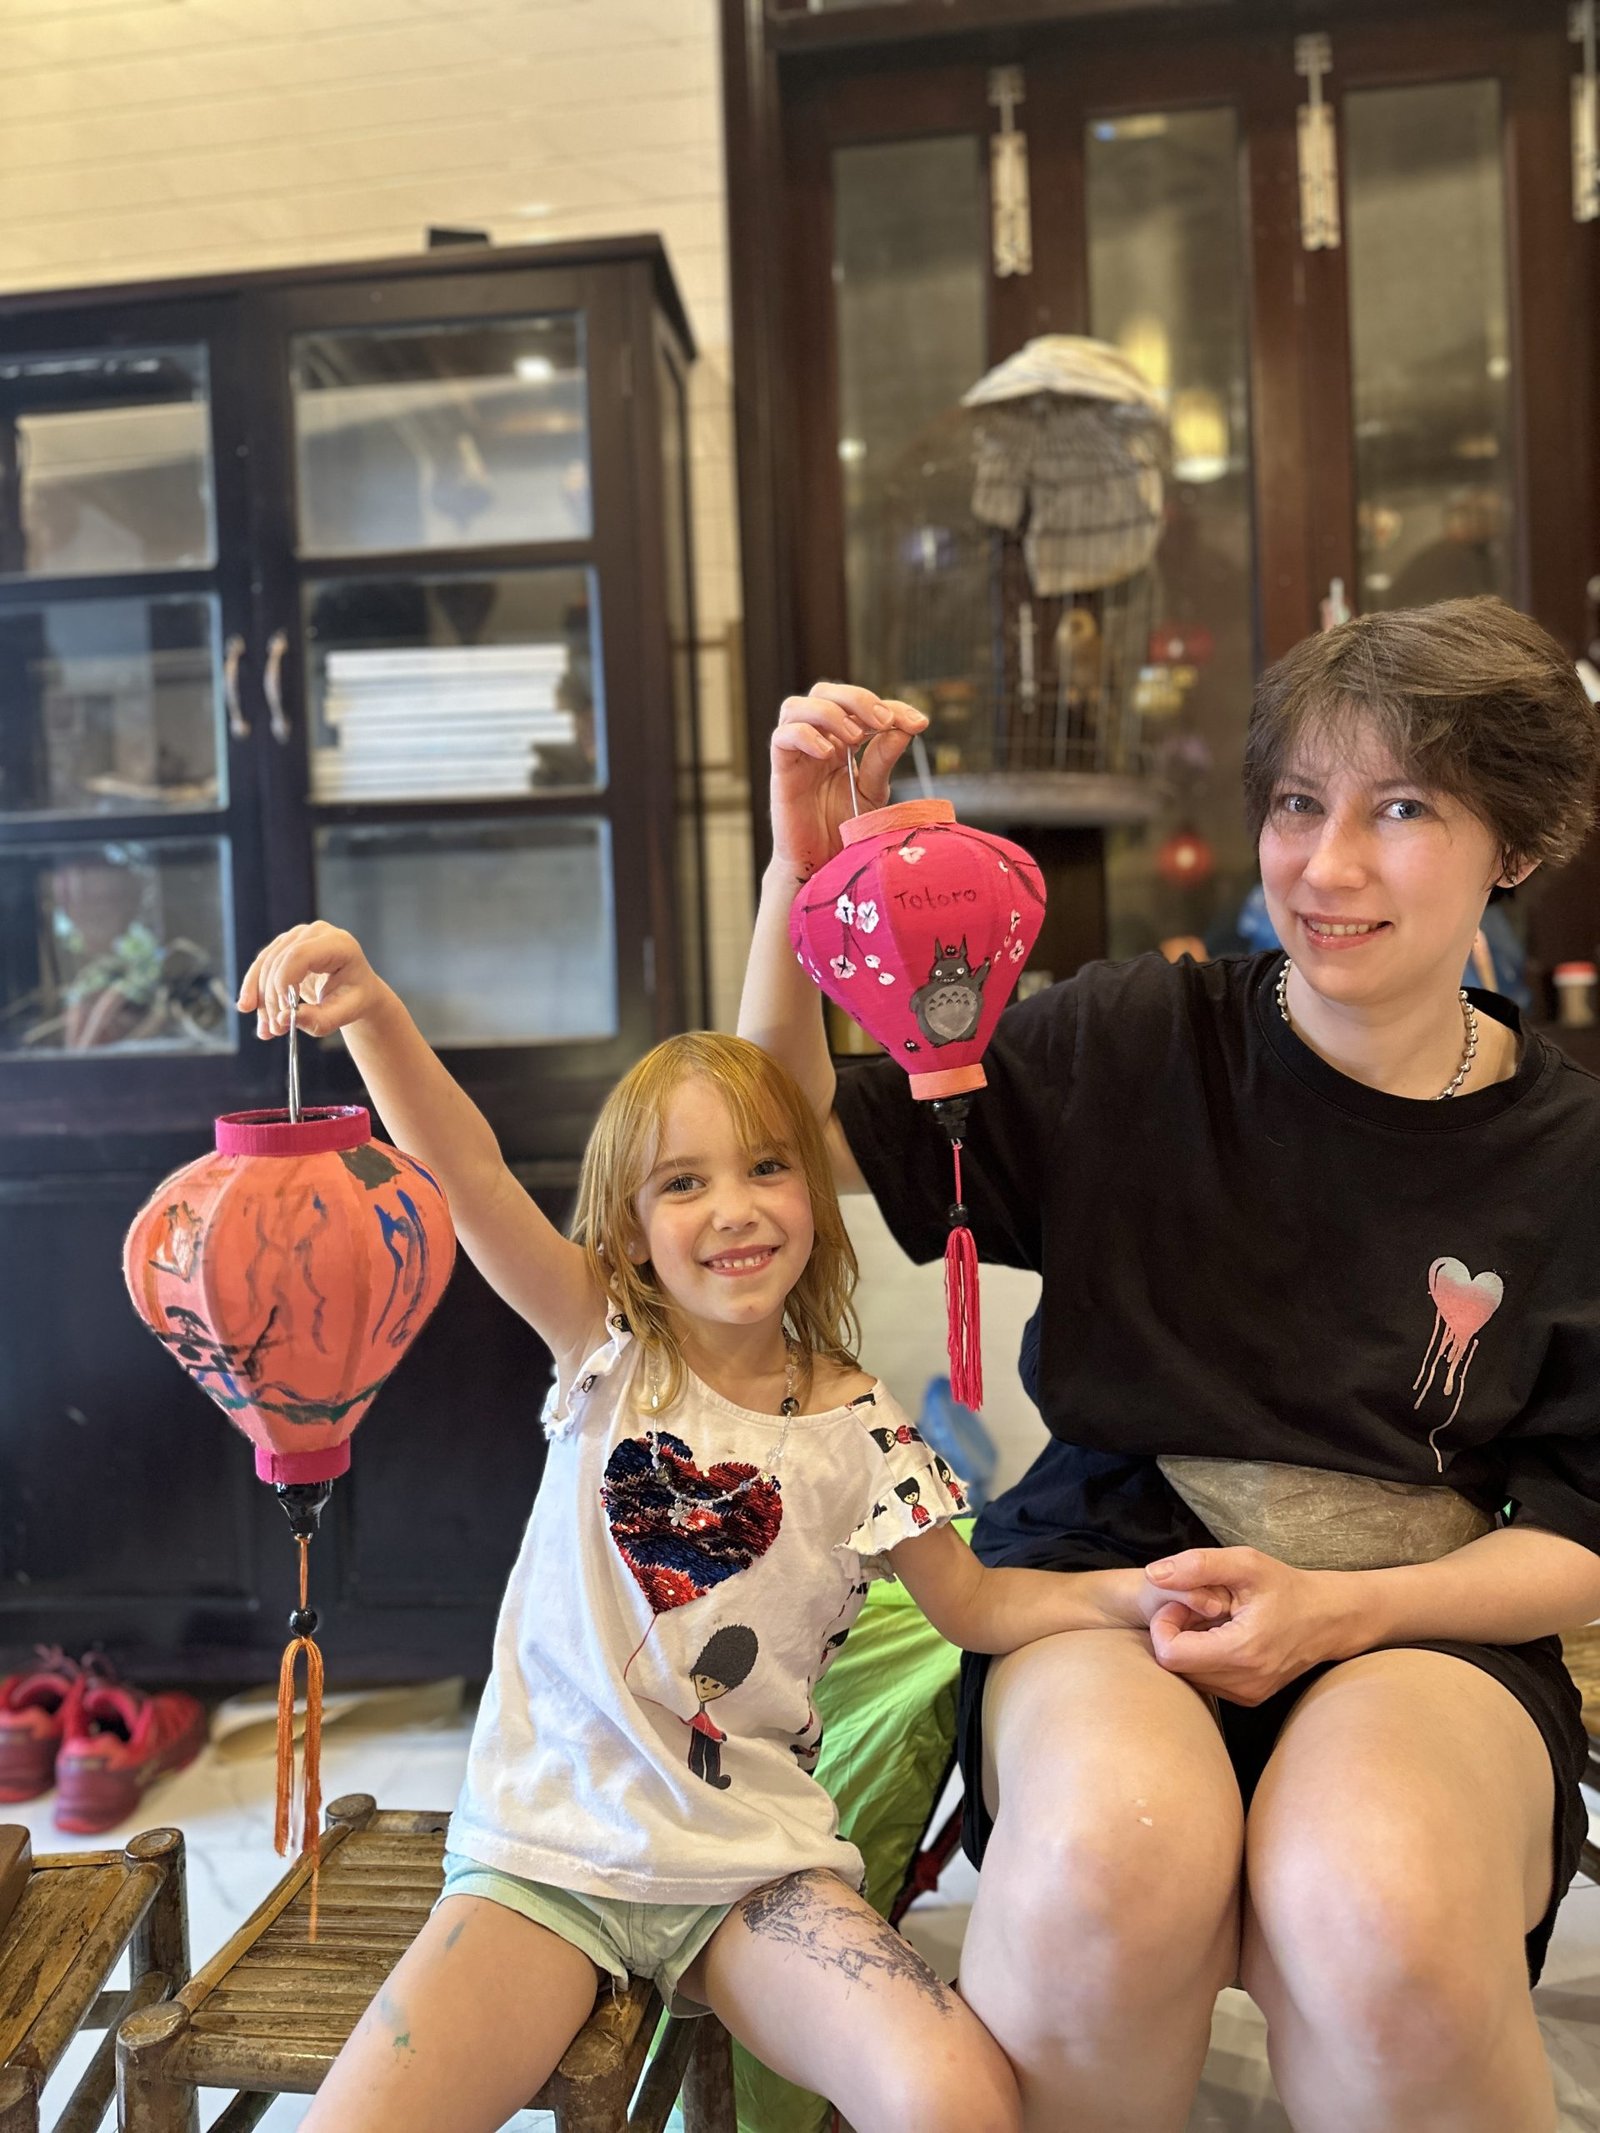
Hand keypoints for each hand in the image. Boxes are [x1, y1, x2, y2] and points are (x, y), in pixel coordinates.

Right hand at [237, 923, 387, 1040]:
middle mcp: (316, 933)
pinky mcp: (284, 944)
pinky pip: (261, 965)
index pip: (300, 955)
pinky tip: (251, 1010)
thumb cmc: (354, 998)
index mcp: (338, 944)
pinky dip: (255, 990)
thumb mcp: (344, 1013)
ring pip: (265, 964)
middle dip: (272, 998)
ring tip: (266, 1029)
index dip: (284, 981)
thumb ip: (318, 1019)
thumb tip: (283, 1019)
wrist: (355, 989)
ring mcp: (298, 935)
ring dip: (260, 998)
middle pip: (279, 961)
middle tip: (275, 1029)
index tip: (283, 1011)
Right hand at [771, 682, 927, 879]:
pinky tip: (829, 755)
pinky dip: (805, 736)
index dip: (891, 705)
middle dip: (857, 698)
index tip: (918, 722)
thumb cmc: (843, 831)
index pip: (861, 705)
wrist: (823, 866)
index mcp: (841, 741)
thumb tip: (908, 726)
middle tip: (883, 722)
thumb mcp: (873, 791)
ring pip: (796, 706)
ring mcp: (797, 755)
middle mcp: (817, 741)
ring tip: (855, 738)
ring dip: (829, 712)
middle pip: (824, 692)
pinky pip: (781, 738)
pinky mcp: (782, 773)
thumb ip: (884, 758)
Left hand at [1143, 1547, 1342, 1705]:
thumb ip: (1197, 1566)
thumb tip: (1154, 1575)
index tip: (1184, 1602)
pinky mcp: (1250, 1698)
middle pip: (1176, 1666)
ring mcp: (1248, 1695)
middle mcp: (1244, 1683)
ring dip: (1190, 1646)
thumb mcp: (1245, 1563)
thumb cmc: (1287, 1587)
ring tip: (1214, 1619)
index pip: (1170, 1655)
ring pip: (1189, 1676)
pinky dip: (1205, 1658)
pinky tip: (1223, 1635)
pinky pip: (1207, 1681)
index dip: (1164, 1625)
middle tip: (1199, 1607)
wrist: (1330, 1618)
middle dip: (1176, 1633)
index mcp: (1241, 1652)